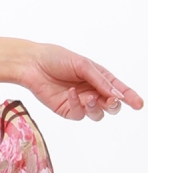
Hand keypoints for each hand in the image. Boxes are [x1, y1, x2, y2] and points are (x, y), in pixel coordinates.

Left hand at [18, 43, 143, 120]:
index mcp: (99, 78)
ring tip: (89, 97)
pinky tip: (70, 93)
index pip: (119, 90)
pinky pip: (79, 114)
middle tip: (112, 101)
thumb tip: (118, 96)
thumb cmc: (57, 58)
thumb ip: (101, 81)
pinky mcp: (67, 110)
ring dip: (96, 107)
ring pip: (97, 114)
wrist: (32, 64)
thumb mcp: (83, 65)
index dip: (130, 97)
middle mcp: (92, 91)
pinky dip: (77, 105)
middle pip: (111, 106)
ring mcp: (80, 102)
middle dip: (114, 105)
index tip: (139, 104)